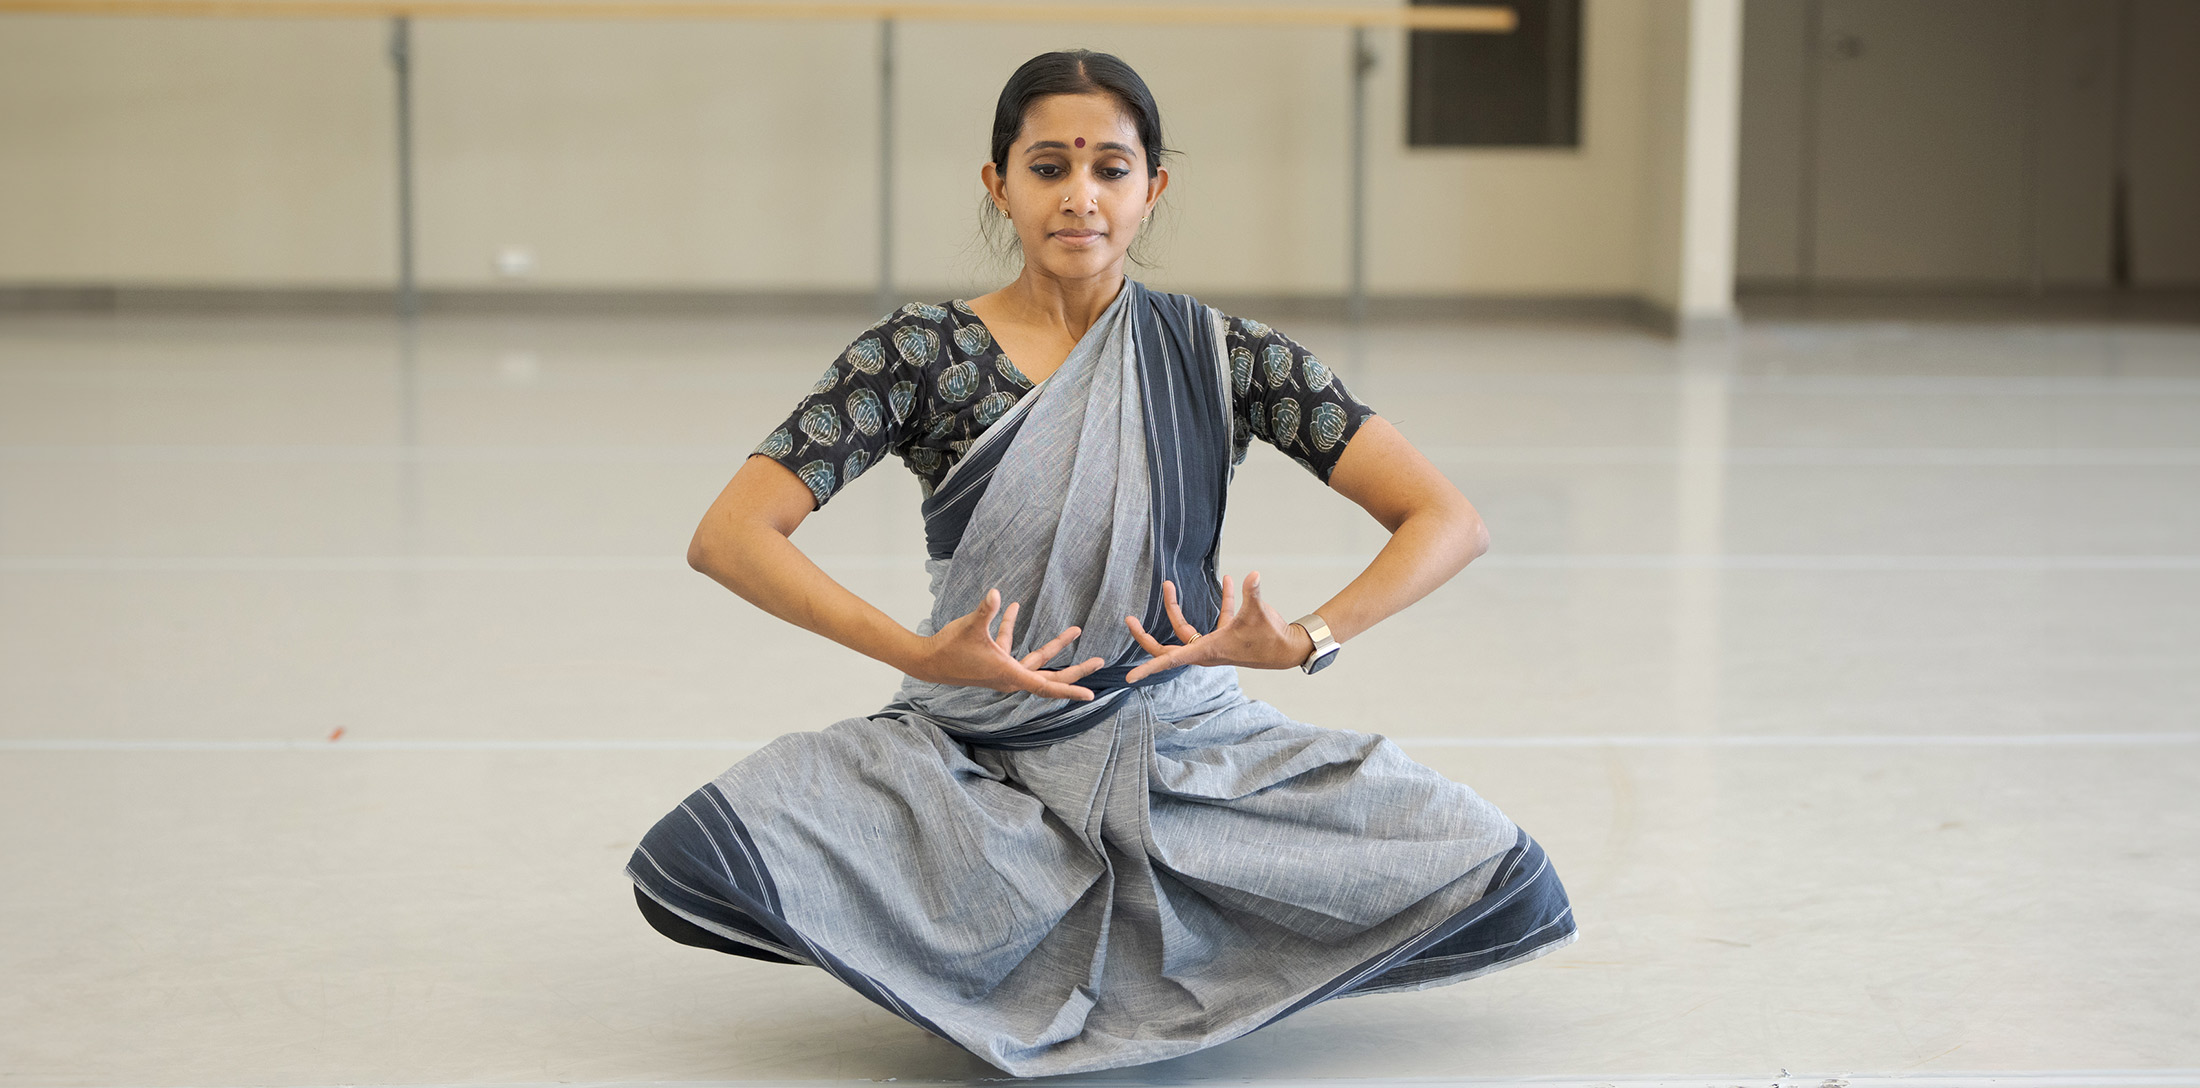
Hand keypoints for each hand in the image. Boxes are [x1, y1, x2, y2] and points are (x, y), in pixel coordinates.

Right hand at [911, 588, 1105, 700]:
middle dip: (1076, 670)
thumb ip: (985, 611)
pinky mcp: (995, 660)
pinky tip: (1014, 606)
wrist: (927, 661)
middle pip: (1051, 676)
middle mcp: (1011, 676)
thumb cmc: (950, 649)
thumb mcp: (970, 628)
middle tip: (1100, 661)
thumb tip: (995, 593)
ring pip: (1037, 660)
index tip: (1090, 695)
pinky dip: (1014, 627)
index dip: (1070, 690)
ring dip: (1055, 645)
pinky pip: (1012, 645)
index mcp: (1010, 674)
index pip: (1047, 686)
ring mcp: (1004, 669)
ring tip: (1075, 630)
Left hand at [1122, 572, 1313, 682]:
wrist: (1290, 649)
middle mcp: (1206, 650)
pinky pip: (1214, 616)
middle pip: (1167, 648)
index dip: (1148, 668)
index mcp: (1207, 650)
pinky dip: (1219, 599)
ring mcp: (1215, 643)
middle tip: (1129, 618)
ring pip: (1185, 629)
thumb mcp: (1259, 614)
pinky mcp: (1227, 634)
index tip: (1129, 678)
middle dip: (1147, 634)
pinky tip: (1227, 579)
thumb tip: (1252, 575)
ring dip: (1175, 607)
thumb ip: (1252, 594)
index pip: (1170, 660)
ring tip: (1169, 583)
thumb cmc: (1271, 638)